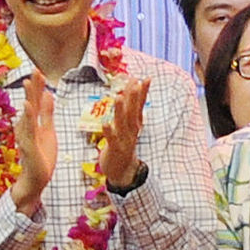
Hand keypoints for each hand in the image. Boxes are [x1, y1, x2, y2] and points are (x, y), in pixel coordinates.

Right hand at [11, 76, 56, 214]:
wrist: (35, 181)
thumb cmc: (40, 157)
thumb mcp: (48, 131)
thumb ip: (47, 114)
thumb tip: (48, 95)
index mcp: (33, 123)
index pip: (35, 101)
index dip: (38, 86)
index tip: (39, 70)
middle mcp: (27, 127)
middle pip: (30, 103)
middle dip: (33, 87)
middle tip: (34, 69)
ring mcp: (26, 137)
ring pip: (27, 115)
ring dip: (28, 98)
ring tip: (28, 82)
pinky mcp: (29, 147)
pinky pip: (28, 131)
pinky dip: (27, 118)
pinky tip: (27, 107)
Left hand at [91, 76, 149, 191]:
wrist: (124, 171)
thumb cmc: (124, 144)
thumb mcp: (130, 126)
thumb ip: (131, 110)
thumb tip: (134, 93)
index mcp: (135, 123)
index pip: (139, 105)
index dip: (142, 92)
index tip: (145, 78)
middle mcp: (132, 130)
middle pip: (132, 111)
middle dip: (133, 97)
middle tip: (135, 82)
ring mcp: (124, 139)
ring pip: (122, 123)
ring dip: (121, 110)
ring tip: (119, 97)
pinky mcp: (115, 148)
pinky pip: (111, 138)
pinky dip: (108, 131)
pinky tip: (104, 122)